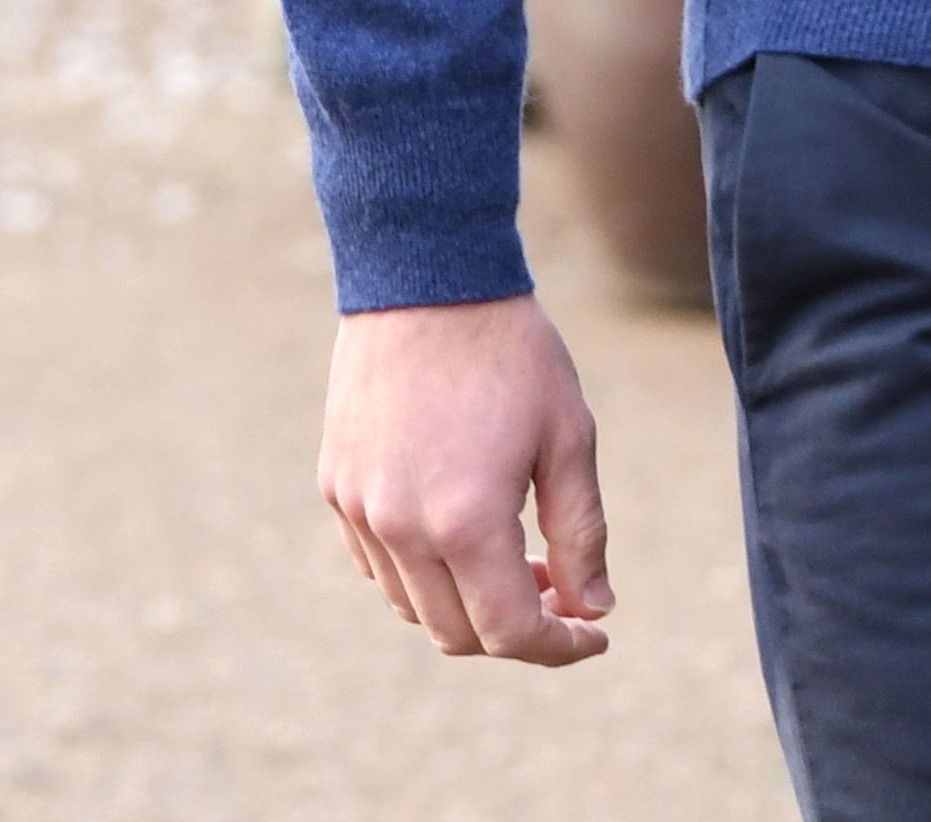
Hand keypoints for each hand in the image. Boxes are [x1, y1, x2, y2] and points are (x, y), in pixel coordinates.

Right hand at [319, 294, 614, 664]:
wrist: (427, 282)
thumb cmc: (514, 355)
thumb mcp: (570, 439)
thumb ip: (583, 533)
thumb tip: (595, 609)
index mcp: (465, 522)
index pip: (510, 631)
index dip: (559, 647)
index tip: (595, 636)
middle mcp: (400, 529)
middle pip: (456, 633)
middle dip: (516, 630)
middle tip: (561, 590)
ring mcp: (358, 511)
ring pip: (413, 606)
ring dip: (468, 604)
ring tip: (519, 555)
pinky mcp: (335, 488)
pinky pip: (379, 566)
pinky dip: (424, 574)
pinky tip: (463, 531)